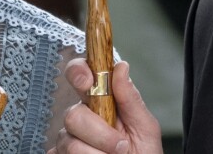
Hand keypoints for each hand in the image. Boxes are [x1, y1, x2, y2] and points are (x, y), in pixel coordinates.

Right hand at [48, 59, 163, 153]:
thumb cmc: (143, 152)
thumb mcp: (144, 126)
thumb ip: (131, 99)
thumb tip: (121, 67)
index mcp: (100, 99)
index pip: (80, 73)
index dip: (78, 72)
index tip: (87, 82)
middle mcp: (81, 115)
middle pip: (72, 114)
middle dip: (99, 133)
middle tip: (121, 146)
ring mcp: (69, 138)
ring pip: (68, 141)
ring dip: (95, 153)